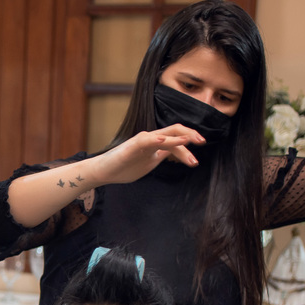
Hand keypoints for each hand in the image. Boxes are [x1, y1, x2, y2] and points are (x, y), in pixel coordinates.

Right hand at [87, 125, 202, 184]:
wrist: (102, 172)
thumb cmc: (123, 168)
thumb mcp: (149, 163)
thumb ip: (161, 156)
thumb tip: (174, 154)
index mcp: (156, 145)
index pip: (177, 140)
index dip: (189, 145)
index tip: (197, 157)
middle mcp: (151, 140)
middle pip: (175, 131)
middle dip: (190, 135)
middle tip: (202, 142)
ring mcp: (142, 142)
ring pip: (164, 134)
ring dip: (178, 139)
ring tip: (189, 142)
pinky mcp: (131, 146)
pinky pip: (145, 140)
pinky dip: (155, 139)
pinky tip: (162, 140)